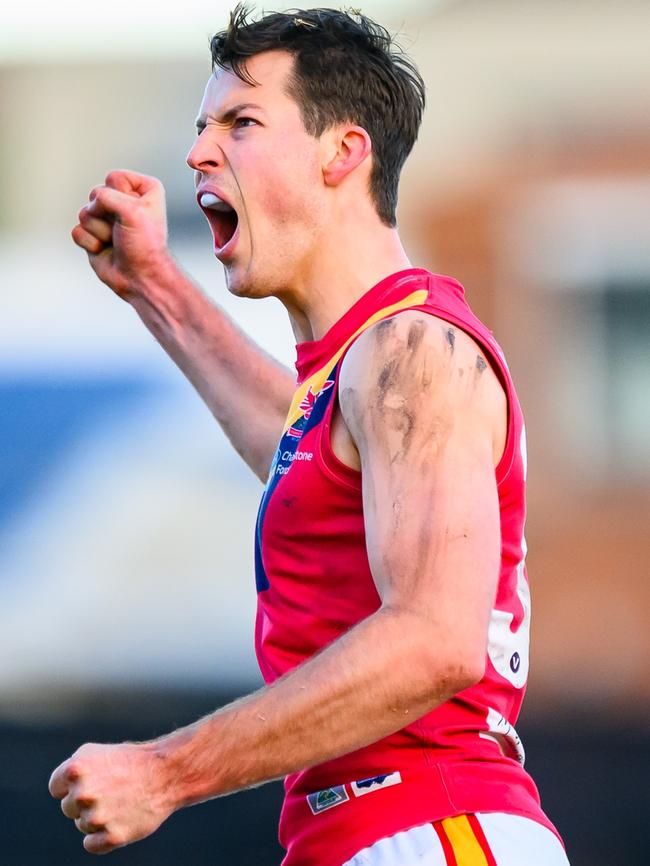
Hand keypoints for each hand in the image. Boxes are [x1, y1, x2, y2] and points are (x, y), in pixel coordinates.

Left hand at [48, 740, 174, 854]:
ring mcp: (97, 817)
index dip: (73, 784)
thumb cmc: (129, 761)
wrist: (165, 773)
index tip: (93, 779)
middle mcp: (83, 793)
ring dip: (97, 817)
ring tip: (120, 801)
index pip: (56, 789)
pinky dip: (102, 837)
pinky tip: (119, 819)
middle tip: (111, 790)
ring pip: (82, 825)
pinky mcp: (112, 837)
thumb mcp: (95, 752)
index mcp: (75, 769)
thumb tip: (59, 791)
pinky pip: (91, 844)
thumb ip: (71, 771)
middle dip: (86, 801)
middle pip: (68, 808)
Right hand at [72, 170, 169, 297]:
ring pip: (85, 212)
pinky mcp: (93, 235)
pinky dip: (90, 243)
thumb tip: (90, 204)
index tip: (136, 214)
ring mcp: (107, 218)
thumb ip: (106, 195)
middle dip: (107, 215)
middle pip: (96, 193)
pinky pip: (78, 230)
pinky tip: (105, 250)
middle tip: (123, 230)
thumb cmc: (144, 245)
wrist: (140, 278)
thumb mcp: (132, 210)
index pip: (114, 178)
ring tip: (115, 241)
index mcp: (143, 189)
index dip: (121, 197)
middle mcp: (125, 201)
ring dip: (100, 231)